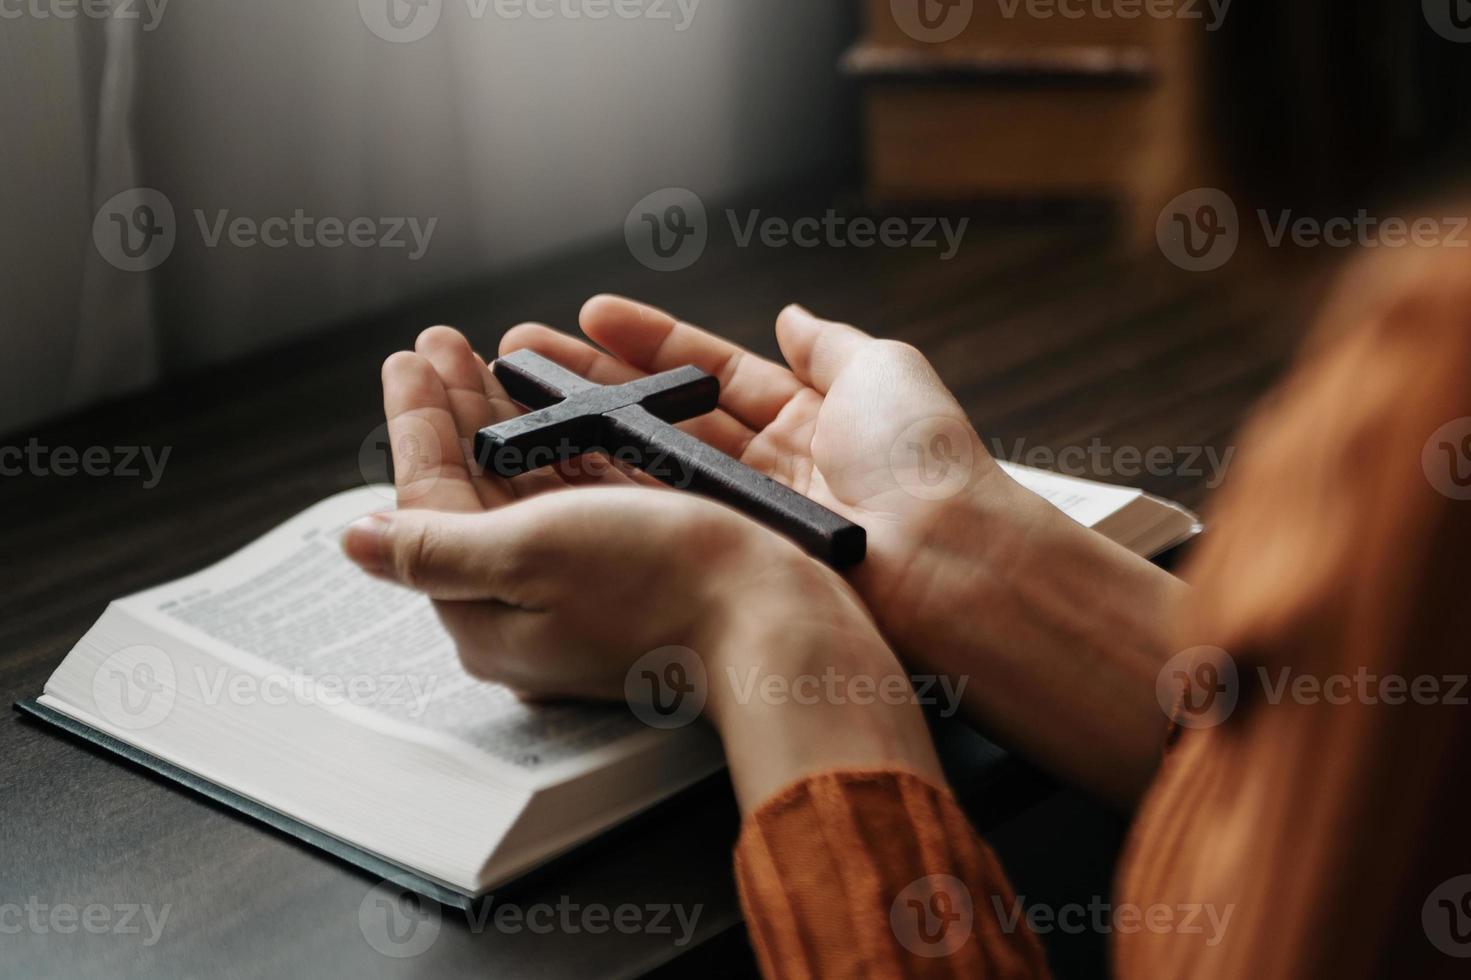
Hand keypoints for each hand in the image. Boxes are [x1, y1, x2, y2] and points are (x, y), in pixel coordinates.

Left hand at [344, 327, 943, 810]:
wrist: (779, 620)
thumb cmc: (664, 587)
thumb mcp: (530, 555)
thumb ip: (435, 546)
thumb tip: (354, 543)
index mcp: (488, 615)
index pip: (429, 505)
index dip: (416, 423)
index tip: (408, 360)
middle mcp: (529, 604)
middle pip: (473, 491)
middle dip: (455, 409)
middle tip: (441, 344)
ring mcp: (583, 586)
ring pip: (525, 486)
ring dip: (503, 417)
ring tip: (489, 357)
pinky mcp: (632, 565)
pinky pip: (578, 493)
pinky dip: (560, 441)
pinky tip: (555, 406)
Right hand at [498, 299, 1035, 639]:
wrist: (944, 558)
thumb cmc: (923, 459)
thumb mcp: (884, 370)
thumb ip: (829, 343)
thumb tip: (793, 313)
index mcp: (808, 415)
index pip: (710, 369)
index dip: (649, 341)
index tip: (590, 315)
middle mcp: (768, 465)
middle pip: (666, 413)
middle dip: (596, 382)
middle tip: (525, 357)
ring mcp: (743, 514)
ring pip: (650, 462)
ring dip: (586, 430)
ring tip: (519, 400)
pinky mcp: (727, 556)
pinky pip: (657, 512)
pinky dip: (607, 485)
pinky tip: (556, 458)